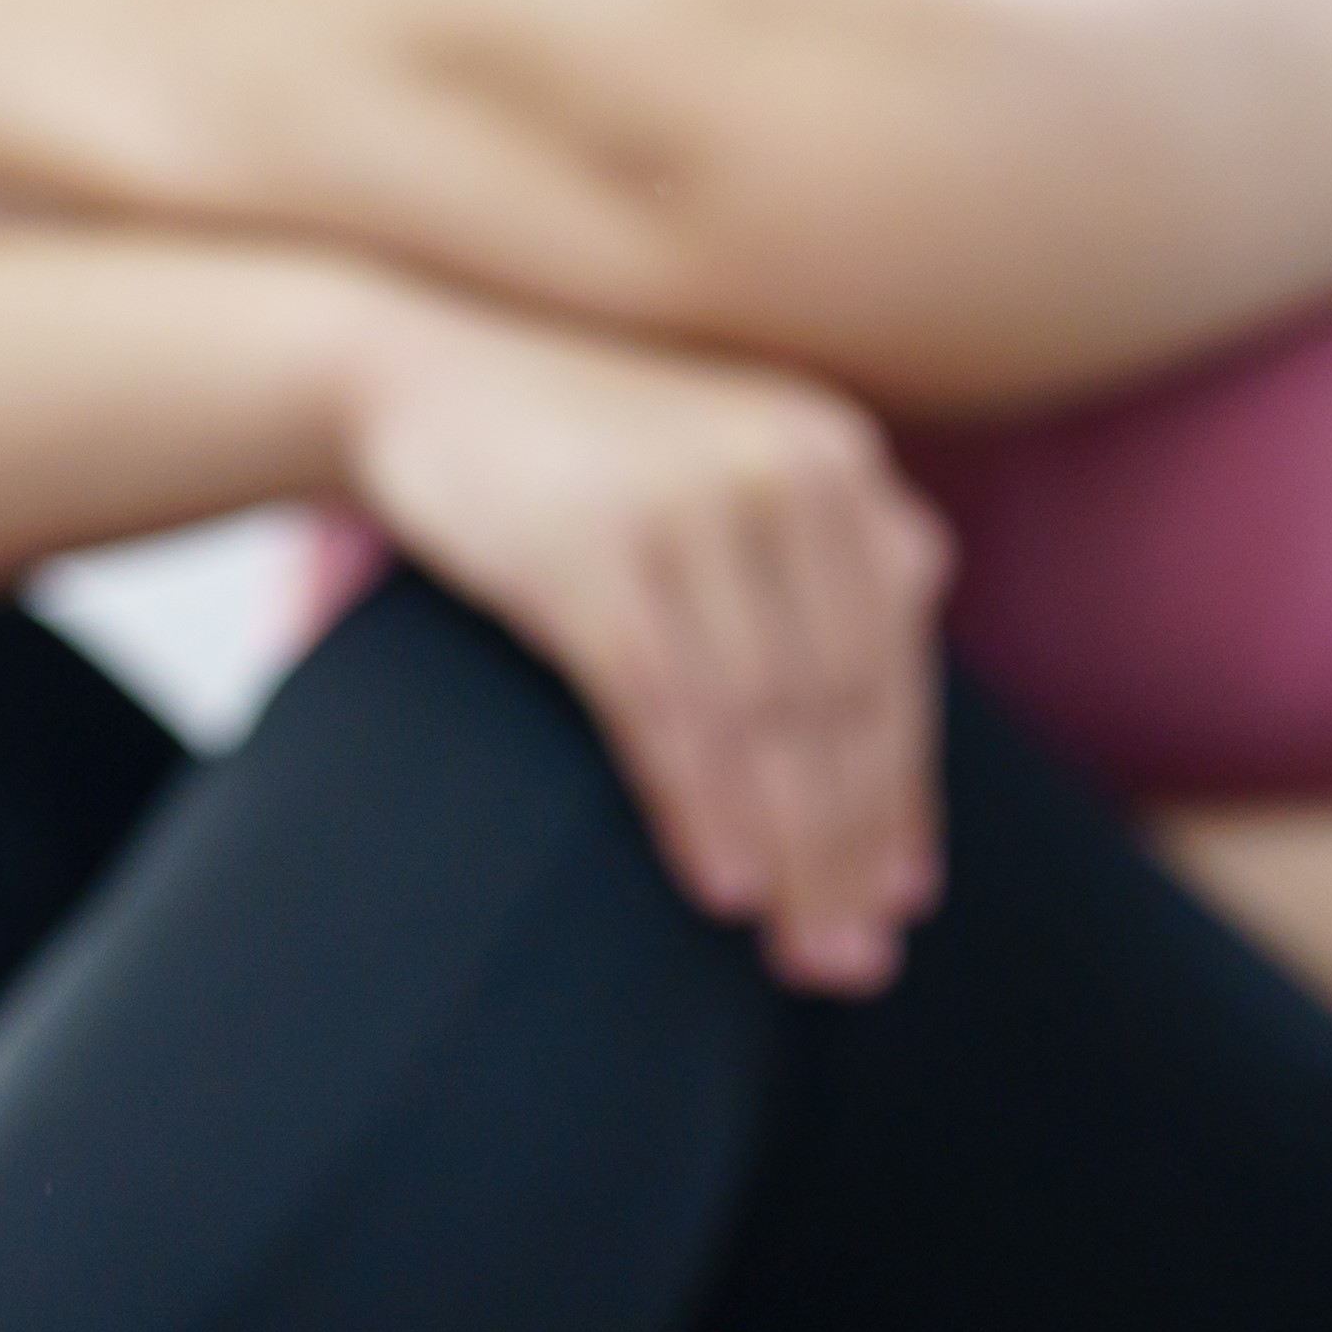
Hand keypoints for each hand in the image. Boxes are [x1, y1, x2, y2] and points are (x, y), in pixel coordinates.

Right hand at [342, 298, 952, 991]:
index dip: (902, 795)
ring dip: (789, 855)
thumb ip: (813, 579)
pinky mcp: (599, 552)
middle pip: (839, 702)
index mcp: (838, 464)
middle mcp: (789, 471)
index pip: (892, 660)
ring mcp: (694, 508)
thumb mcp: (721, 493)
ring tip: (797, 955)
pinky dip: (702, 810)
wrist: (428, 367)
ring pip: (766, 719)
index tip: (903, 905)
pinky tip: (724, 888)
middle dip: (849, 851)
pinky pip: (669, 710)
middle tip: (851, 964)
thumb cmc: (579, 468)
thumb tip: (883, 750)